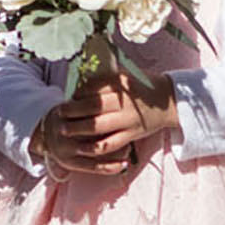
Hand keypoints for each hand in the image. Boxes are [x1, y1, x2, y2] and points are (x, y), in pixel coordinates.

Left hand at [34, 72, 175, 177]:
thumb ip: (102, 81)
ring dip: (78, 129)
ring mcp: (128, 120)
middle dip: (72, 111)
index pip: (93, 88)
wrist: (166, 102)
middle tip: (58, 113)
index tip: (67, 98)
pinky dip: (96, 148)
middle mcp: (124, 102)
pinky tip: (83, 147)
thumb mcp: (123, 77)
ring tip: (64, 130)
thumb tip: (78, 88)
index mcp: (121, 84)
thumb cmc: (140, 87)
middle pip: (92, 107)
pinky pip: (111, 144)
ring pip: (98, 127)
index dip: (76, 94)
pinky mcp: (132, 134)